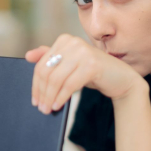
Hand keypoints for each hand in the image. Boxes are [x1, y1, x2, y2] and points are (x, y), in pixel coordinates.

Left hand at [25, 34, 143, 113]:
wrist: (122, 79)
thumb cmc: (93, 73)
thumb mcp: (69, 65)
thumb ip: (51, 58)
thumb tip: (28, 56)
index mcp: (64, 40)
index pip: (42, 64)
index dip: (36, 84)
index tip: (34, 100)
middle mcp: (73, 42)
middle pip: (47, 71)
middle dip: (42, 92)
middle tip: (41, 108)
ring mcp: (83, 52)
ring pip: (56, 79)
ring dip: (50, 97)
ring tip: (48, 109)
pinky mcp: (92, 64)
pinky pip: (69, 85)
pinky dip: (62, 97)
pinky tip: (59, 105)